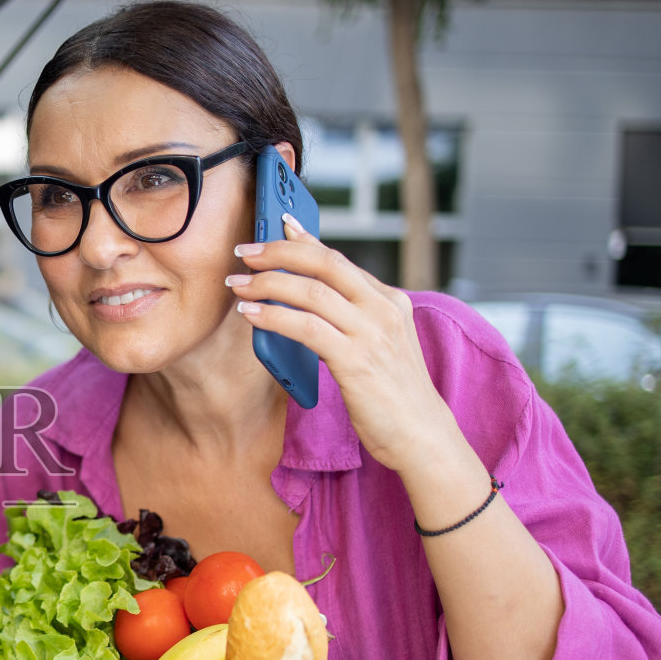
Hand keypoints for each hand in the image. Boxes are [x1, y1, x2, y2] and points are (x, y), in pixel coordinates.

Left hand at [227, 214, 462, 476]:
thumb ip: (351, 318)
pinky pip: (307, 327)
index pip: (339, 259)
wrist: (422, 435)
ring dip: (267, 283)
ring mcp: (372, 333)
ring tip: (238, 284)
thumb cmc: (393, 395)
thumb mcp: (378, 345)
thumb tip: (307, 299)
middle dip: (279, 252)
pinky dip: (274, 316)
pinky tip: (251, 313)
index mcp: (389, 301)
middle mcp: (383, 309)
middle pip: (324, 263)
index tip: (278, 223)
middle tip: (245, 251)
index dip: (305, 239)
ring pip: (311, 292)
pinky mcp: (357, 360)